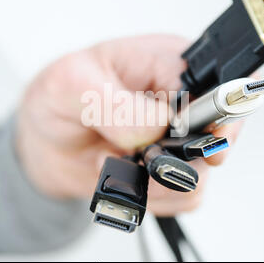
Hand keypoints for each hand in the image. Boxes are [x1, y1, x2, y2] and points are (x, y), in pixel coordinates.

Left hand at [15, 35, 243, 215]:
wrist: (45, 141)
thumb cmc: (58, 100)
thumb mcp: (71, 84)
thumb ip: (117, 103)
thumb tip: (159, 126)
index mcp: (168, 64)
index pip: (218, 87)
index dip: (215, 116)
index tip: (195, 141)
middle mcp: (181, 102)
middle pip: (217, 138)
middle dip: (178, 158)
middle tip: (140, 157)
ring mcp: (178, 140)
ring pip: (199, 175)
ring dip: (157, 182)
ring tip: (119, 164)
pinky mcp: (170, 171)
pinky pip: (181, 198)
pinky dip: (151, 197)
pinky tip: (125, 177)